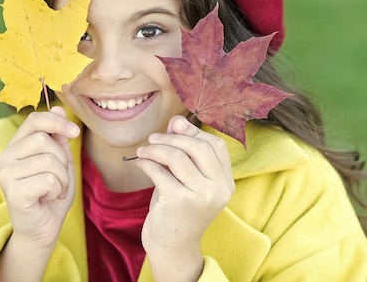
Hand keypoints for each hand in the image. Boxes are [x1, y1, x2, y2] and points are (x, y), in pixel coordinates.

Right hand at [0, 106, 78, 248]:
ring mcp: (5, 175)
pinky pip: (48, 180)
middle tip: (60, 178)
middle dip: (62, 160)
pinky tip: (47, 197)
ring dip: (62, 178)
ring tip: (54, 189)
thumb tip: (57, 107)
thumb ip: (57, 136)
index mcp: (15, 146)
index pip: (34, 120)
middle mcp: (4, 157)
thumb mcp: (60, 160)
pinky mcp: (12, 192)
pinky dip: (56, 189)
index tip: (74, 133)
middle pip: (43, 140)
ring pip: (49, 161)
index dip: (57, 122)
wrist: (44, 226)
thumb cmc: (51, 192)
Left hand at [135, 116, 234, 280]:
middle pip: (198, 147)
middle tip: (153, 138)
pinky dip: (147, 163)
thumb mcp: (186, 178)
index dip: (194, 132)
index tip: (174, 127)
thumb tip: (177, 120)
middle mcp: (219, 189)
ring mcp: (202, 196)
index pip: (216, 145)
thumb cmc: (179, 208)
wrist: (173, 246)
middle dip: (172, 138)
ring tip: (143, 151)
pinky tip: (141, 163)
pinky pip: (160, 171)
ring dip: (155, 149)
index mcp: (226, 182)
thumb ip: (185, 150)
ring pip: (178, 157)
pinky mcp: (180, 201)